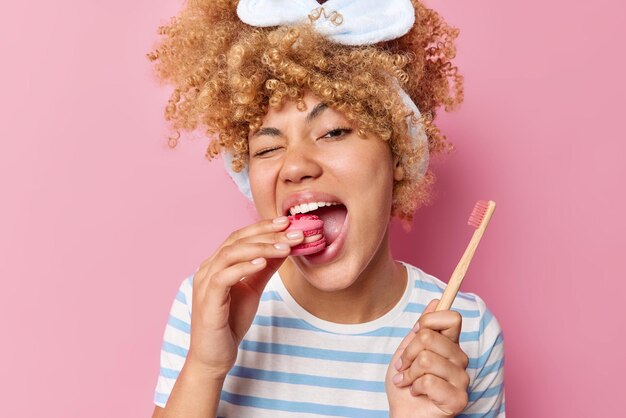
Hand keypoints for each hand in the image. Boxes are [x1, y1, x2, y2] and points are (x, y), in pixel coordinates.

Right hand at [185, 216, 303, 378]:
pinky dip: (244, 267)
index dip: (263, 227)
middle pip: (236, 240)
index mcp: (217, 263)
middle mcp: (207, 268)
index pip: (240, 236)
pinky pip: (224, 276)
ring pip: (231, 254)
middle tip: (292, 230)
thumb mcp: (253, 289)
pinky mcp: (207, 300)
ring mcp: (205, 283)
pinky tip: (262, 263)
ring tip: (285, 247)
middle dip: (267, 233)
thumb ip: (264, 269)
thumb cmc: (230, 322)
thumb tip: (284, 248)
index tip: (287, 221)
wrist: (215, 356)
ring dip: (260, 248)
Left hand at [386, 299, 469, 416]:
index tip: (416, 333)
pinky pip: (428, 381)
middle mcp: (460, 359)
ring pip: (426, 359)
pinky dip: (414, 388)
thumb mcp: (407, 350)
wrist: (402, 413)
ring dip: (409, 373)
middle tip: (404, 366)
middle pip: (430, 337)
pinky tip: (417, 393)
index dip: (429, 320)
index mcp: (450, 344)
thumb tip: (436, 301)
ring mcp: (462, 380)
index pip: (452, 317)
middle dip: (408, 353)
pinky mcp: (459, 399)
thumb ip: (422, 328)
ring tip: (408, 381)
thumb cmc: (404, 383)